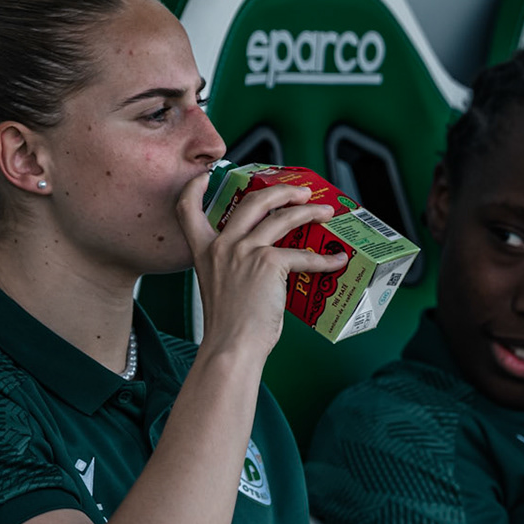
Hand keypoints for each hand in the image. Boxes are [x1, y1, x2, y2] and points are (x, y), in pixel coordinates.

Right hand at [175, 173, 346, 363]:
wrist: (231, 347)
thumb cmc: (230, 329)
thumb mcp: (221, 288)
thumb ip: (236, 268)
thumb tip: (270, 263)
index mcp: (204, 252)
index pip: (187, 210)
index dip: (195, 188)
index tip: (206, 176)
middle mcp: (221, 245)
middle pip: (252, 202)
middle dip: (280, 192)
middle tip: (301, 193)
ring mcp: (244, 251)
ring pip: (282, 217)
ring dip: (308, 212)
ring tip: (325, 213)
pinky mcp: (268, 263)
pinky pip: (304, 254)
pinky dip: (325, 259)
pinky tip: (336, 261)